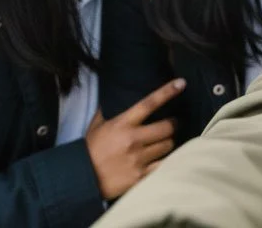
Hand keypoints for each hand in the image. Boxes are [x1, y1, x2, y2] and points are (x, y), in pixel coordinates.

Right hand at [86, 79, 185, 199]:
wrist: (81, 179)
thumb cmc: (90, 150)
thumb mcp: (96, 126)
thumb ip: (107, 110)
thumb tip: (115, 95)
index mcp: (122, 124)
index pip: (149, 104)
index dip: (167, 92)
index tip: (181, 83)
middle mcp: (133, 140)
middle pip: (167, 127)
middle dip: (173, 125)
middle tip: (172, 124)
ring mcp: (138, 159)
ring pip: (168, 146)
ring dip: (169, 143)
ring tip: (165, 142)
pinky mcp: (140, 176)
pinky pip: (164, 165)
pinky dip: (167, 161)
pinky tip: (165, 159)